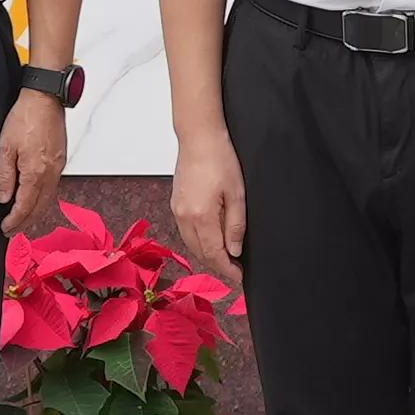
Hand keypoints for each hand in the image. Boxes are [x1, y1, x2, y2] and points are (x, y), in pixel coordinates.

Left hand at [0, 81, 68, 223]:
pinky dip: (43, 200)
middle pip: (39, 208)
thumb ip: (5, 175)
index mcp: (35, 172)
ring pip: (48, 200)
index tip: (5, 228)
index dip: (14, 220)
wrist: (45, 98)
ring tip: (23, 221)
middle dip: (26, 223)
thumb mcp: (5, 147)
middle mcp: (50, 174)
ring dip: (36, 213)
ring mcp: (58, 167)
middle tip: (12, 231)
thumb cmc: (25, 117)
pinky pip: (53, 188)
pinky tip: (36, 200)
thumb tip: (3, 197)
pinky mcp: (61, 160)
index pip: (24, 206)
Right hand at [170, 132, 245, 272]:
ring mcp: (177, 210)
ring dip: (206, 254)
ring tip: (225, 256)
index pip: (214, 254)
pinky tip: (210, 238)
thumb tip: (234, 250)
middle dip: (217, 265)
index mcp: (201, 216)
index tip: (239, 277)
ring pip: (191, 244)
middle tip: (235, 269)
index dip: (227, 269)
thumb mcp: (237, 193)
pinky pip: (185, 232)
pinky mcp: (175, 204)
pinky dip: (198, 241)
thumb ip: (236, 225)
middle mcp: (184, 217)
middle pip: (200, 253)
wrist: (198, 137)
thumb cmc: (219, 158)